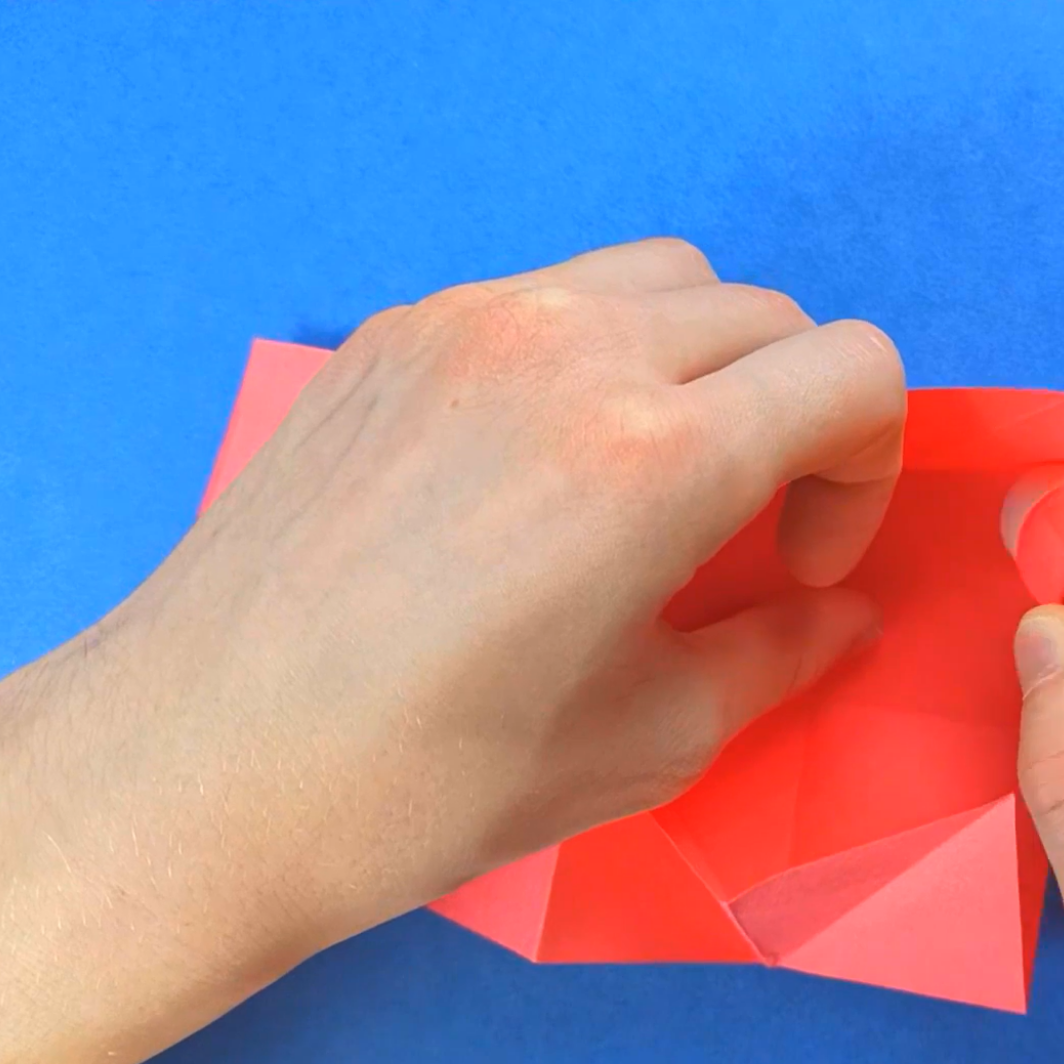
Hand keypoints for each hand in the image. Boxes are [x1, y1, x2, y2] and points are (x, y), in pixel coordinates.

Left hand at [0, 239, 904, 1063]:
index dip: (867, 467)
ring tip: (647, 477)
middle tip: (743, 532)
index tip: (801, 562)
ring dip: (702, 363)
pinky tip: (534, 468)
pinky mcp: (390, 333)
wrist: (195, 772)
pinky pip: (547, 296)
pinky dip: (593, 353)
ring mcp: (468, 323)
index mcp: (655, 453)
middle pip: (768, 315)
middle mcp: (570, 348)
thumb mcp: (648, 741)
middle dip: (799, 415)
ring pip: (659, 279)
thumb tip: (843, 614)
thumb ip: (777, 656)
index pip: (855, 367)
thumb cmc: (430, 785)